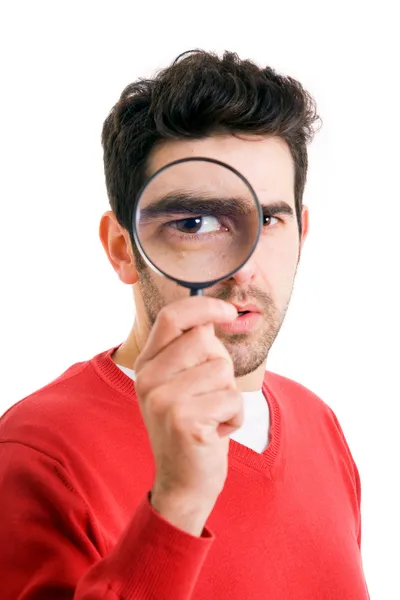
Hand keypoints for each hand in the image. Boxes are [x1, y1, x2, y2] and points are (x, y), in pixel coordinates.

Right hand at [134, 296, 242, 535]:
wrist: (184, 481)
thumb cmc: (194, 425)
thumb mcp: (183, 383)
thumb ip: (193, 350)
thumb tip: (214, 315)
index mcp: (147, 364)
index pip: (172, 316)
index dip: (204, 306)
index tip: (229, 312)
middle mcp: (148, 378)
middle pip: (202, 339)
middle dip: (222, 363)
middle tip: (213, 393)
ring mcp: (162, 400)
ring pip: (222, 369)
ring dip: (230, 393)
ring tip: (213, 414)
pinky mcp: (183, 421)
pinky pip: (231, 399)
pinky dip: (235, 417)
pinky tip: (217, 432)